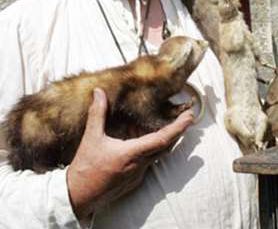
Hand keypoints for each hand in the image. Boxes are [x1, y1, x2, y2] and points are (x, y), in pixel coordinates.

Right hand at [67, 88, 193, 219]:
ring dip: (164, 140)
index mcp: (132, 153)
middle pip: (167, 146)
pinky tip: (142, 140)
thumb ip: (97, 113)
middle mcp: (140, 165)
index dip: (178, 127)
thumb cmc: (84, 168)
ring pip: (159, 154)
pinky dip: (151, 150)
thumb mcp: (91, 138)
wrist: (78, 196)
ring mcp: (139, 174)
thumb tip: (99, 92)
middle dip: (178, 131)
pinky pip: (149, 162)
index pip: (163, 139)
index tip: (189, 117)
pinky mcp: (135, 180)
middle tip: (186, 117)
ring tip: (165, 124)